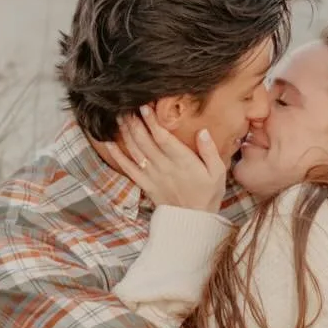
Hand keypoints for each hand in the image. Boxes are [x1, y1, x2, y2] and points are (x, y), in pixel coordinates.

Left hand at [109, 107, 228, 212]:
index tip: (145, 106)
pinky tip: (109, 143)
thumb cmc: (207, 195)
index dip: (152, 122)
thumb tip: (202, 131)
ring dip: (125, 133)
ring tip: (119, 116)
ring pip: (135, 151)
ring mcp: (152, 176)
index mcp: (182, 162)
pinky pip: (128, 168)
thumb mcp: (218, 173)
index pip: (163, 138)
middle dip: (135, 121)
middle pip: (145, 141)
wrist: (192, 221)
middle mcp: (164, 167)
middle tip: (126, 105)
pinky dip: (117, 155)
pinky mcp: (145, 184)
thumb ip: (210, 151)